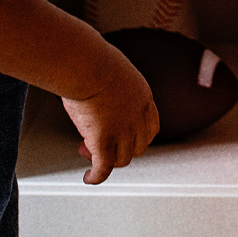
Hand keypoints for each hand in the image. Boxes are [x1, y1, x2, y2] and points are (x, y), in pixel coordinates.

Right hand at [61, 43, 159, 183]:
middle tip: (102, 142)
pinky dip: (97, 176)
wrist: (86, 64)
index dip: (139, 135)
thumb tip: (98, 83)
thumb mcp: (114, 69)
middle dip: (121, 148)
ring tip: (86, 152)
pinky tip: (89, 178)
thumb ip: (113, 83)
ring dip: (106, 159)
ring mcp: (122, 130)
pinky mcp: (102, 140)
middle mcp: (137, 117)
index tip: (125, 135)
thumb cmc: (92, 59)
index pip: (151, 126)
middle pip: (139, 146)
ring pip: (122, 159)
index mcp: (143, 97)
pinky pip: (104, 167)